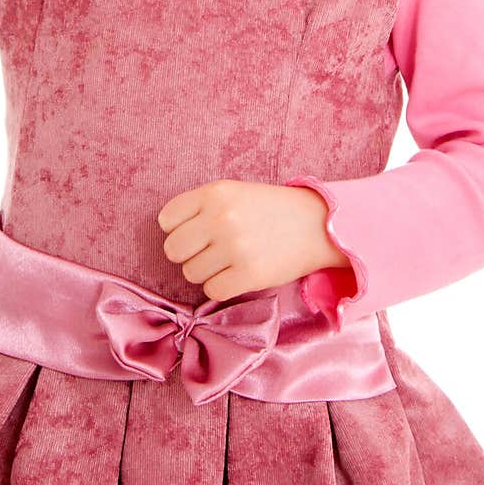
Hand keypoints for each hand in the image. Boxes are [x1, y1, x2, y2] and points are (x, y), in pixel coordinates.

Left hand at [157, 179, 344, 301]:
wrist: (316, 225)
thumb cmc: (268, 209)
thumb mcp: (232, 192)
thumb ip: (200, 207)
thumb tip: (168, 234)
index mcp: (214, 193)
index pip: (167, 220)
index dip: (178, 229)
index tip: (195, 232)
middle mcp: (221, 218)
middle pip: (173, 250)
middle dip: (188, 254)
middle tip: (210, 251)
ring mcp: (235, 247)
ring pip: (191, 273)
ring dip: (206, 272)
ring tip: (229, 260)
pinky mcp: (249, 275)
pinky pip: (212, 291)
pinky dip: (221, 287)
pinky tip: (237, 274)